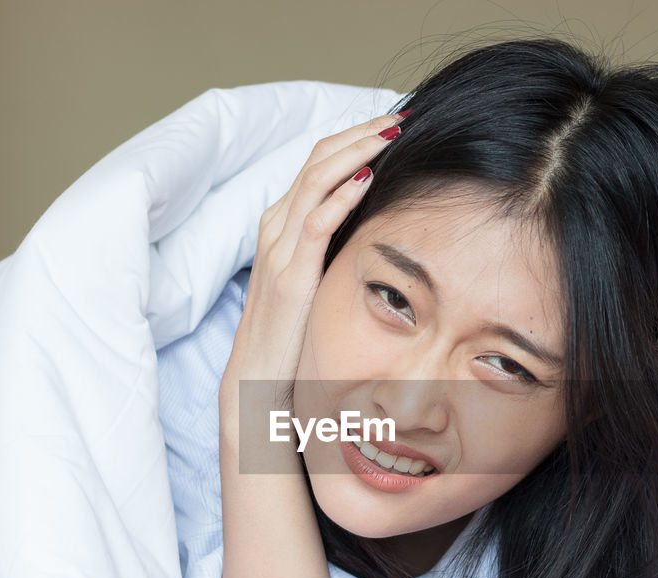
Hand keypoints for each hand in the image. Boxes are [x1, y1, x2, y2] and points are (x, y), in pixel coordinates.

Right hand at [221, 111, 405, 405]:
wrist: (256, 379)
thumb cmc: (291, 333)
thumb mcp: (316, 279)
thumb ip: (334, 248)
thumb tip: (374, 225)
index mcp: (282, 225)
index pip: (319, 163)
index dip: (355, 138)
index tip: (394, 126)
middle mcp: (276, 227)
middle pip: (317, 159)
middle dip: (361, 133)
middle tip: (401, 118)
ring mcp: (279, 249)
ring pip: (314, 180)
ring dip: (356, 151)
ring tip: (391, 135)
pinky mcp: (290, 276)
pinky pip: (313, 224)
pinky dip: (340, 197)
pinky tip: (367, 180)